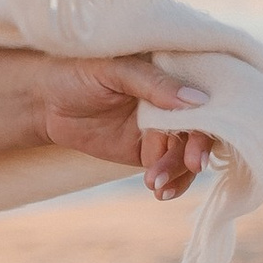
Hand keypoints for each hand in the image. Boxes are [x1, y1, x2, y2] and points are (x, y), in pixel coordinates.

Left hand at [32, 53, 213, 201]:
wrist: (44, 101)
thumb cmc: (79, 71)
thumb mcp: (114, 70)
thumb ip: (152, 84)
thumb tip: (197, 100)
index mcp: (177, 70)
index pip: (211, 92)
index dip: (218, 113)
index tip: (208, 132)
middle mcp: (177, 101)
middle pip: (204, 128)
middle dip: (198, 148)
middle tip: (190, 164)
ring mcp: (165, 128)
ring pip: (187, 154)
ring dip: (179, 171)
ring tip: (155, 183)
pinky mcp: (149, 152)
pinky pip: (170, 170)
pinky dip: (171, 182)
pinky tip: (161, 192)